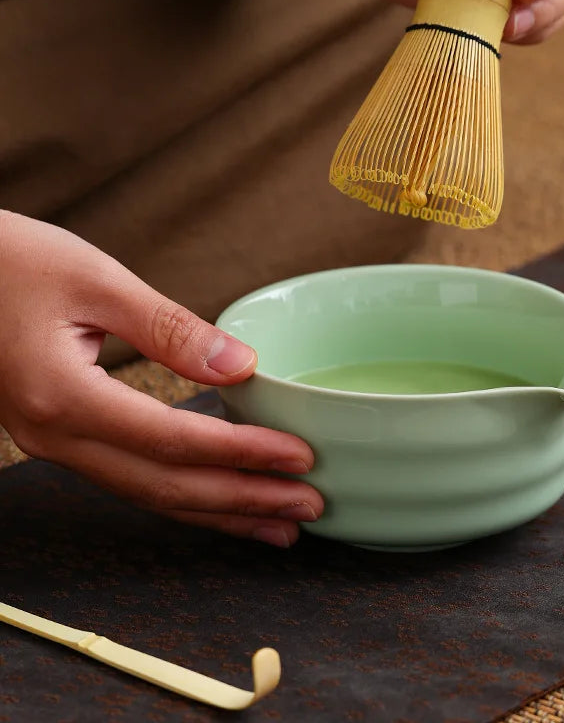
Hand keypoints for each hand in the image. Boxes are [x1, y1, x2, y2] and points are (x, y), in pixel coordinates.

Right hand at [0, 212, 322, 546]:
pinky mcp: (64, 435)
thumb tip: (241, 367)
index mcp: (65, 396)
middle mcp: (57, 435)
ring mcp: (56, 443)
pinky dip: (185, 494)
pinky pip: (134, 479)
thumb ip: (171, 328)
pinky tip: (220, 499)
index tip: (299, 458)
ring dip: (219, 511)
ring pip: (150, 494)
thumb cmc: (13, 264)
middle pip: (167, 485)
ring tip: (278, 525)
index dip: (242, 453)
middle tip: (308, 506)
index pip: (174, 441)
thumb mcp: (98, 281)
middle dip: (243, 500)